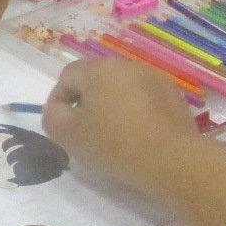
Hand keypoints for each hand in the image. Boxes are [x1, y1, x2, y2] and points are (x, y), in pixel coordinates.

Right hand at [41, 58, 198, 194]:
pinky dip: (136, 112)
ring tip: (113, 135)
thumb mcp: (68, 135)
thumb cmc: (114, 144)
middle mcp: (127, 66)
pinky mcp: (173, 96)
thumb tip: (58, 109)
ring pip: (121, 89)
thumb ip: (52, 116)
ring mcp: (154, 78)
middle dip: (86, 102)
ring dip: (112, 106)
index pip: (67, 76)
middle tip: (85, 132)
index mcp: (99, 69)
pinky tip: (138, 136)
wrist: (172, 160)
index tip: (61, 126)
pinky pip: (144, 99)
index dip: (58, 100)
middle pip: (96, 80)